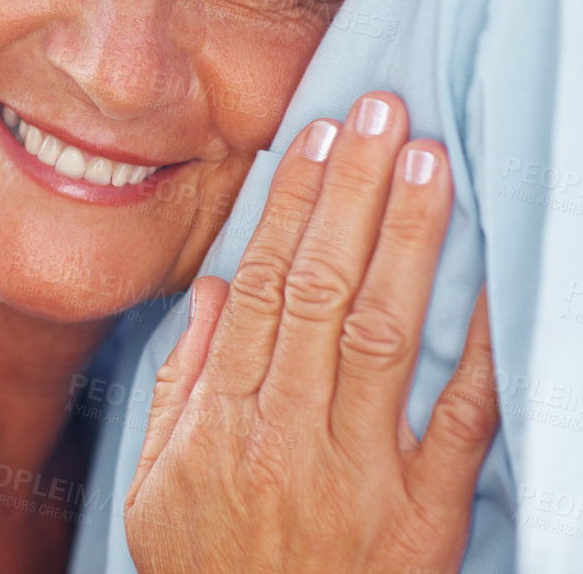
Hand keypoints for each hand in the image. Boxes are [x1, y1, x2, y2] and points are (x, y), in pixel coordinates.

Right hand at [124, 91, 498, 573]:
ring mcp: (360, 470)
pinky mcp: (423, 513)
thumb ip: (179, 386)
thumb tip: (212, 296)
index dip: (291, 206)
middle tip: (381, 112)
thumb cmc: (210, 571)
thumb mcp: (155, 485)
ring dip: (408, 240)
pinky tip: (486, 280)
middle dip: (354, 192)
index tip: (315, 140)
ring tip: (428, 161)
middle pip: (322, 288)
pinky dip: (476, 350)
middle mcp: (289, 432)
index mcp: (221, 420)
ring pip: (383, 332)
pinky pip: (458, 423)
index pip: (261, 285)